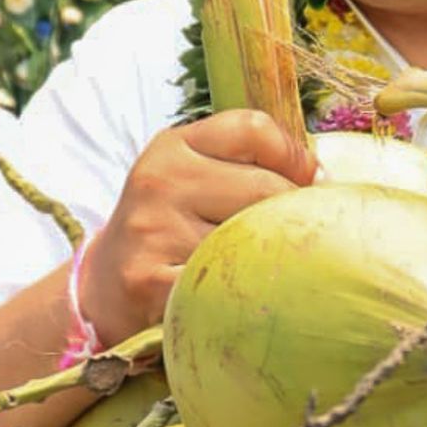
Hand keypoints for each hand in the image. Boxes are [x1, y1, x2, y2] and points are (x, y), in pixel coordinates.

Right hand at [80, 109, 316, 346]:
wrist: (104, 286)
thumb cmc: (169, 228)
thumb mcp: (193, 177)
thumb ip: (248, 163)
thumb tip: (322, 177)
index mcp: (173, 145)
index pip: (253, 129)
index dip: (293, 156)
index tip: (308, 182)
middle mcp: (160, 180)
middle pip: (265, 188)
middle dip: (292, 216)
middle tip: (296, 236)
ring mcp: (154, 230)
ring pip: (253, 240)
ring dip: (271, 259)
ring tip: (265, 269)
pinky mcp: (152, 282)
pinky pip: (227, 284)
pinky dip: (246, 294)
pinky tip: (241, 297)